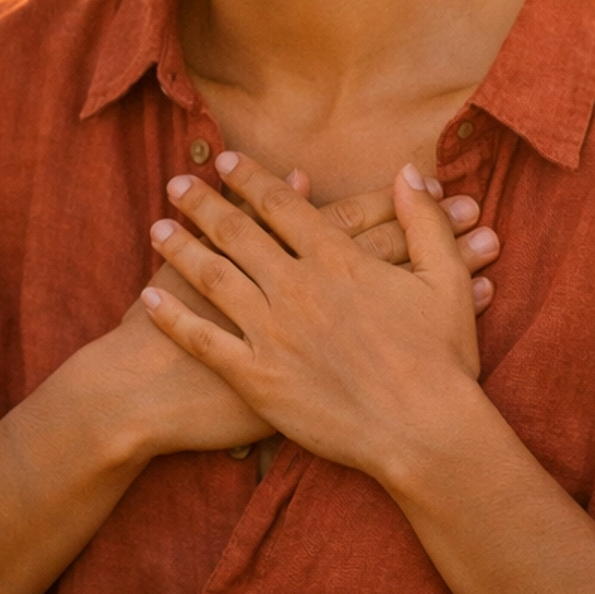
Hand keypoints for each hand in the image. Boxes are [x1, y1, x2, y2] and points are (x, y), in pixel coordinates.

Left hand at [140, 153, 482, 482]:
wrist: (424, 432)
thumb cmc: (442, 360)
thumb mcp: (446, 280)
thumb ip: (424, 221)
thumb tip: (408, 171)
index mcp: (337, 259)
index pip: (282, 205)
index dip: (250, 179)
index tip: (224, 161)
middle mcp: (296, 287)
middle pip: (236, 232)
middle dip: (202, 203)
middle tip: (176, 184)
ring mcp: (272, 332)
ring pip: (212, 277)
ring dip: (180, 248)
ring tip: (157, 229)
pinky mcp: (257, 378)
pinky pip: (203, 340)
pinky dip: (172, 318)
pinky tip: (148, 299)